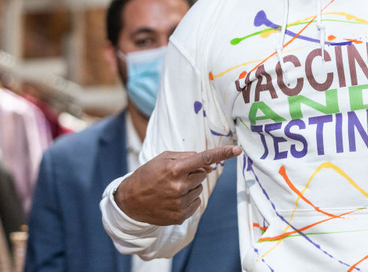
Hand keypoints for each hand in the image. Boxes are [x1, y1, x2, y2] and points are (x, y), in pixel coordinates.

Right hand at [115, 145, 241, 225]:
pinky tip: (173, 199)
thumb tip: (210, 165)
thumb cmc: (148, 175)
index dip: (223, 153)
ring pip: (199, 188)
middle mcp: (179, 186)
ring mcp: (180, 203)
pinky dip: (189, 200)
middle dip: (194, 173)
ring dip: (190, 187)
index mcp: (175, 168)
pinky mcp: (180, 215)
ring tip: (171, 189)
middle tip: (176, 176)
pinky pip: (196, 203)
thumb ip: (187, 157)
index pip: (204, 158)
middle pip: (203, 174)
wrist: (129, 202)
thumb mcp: (163, 159)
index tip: (238, 150)